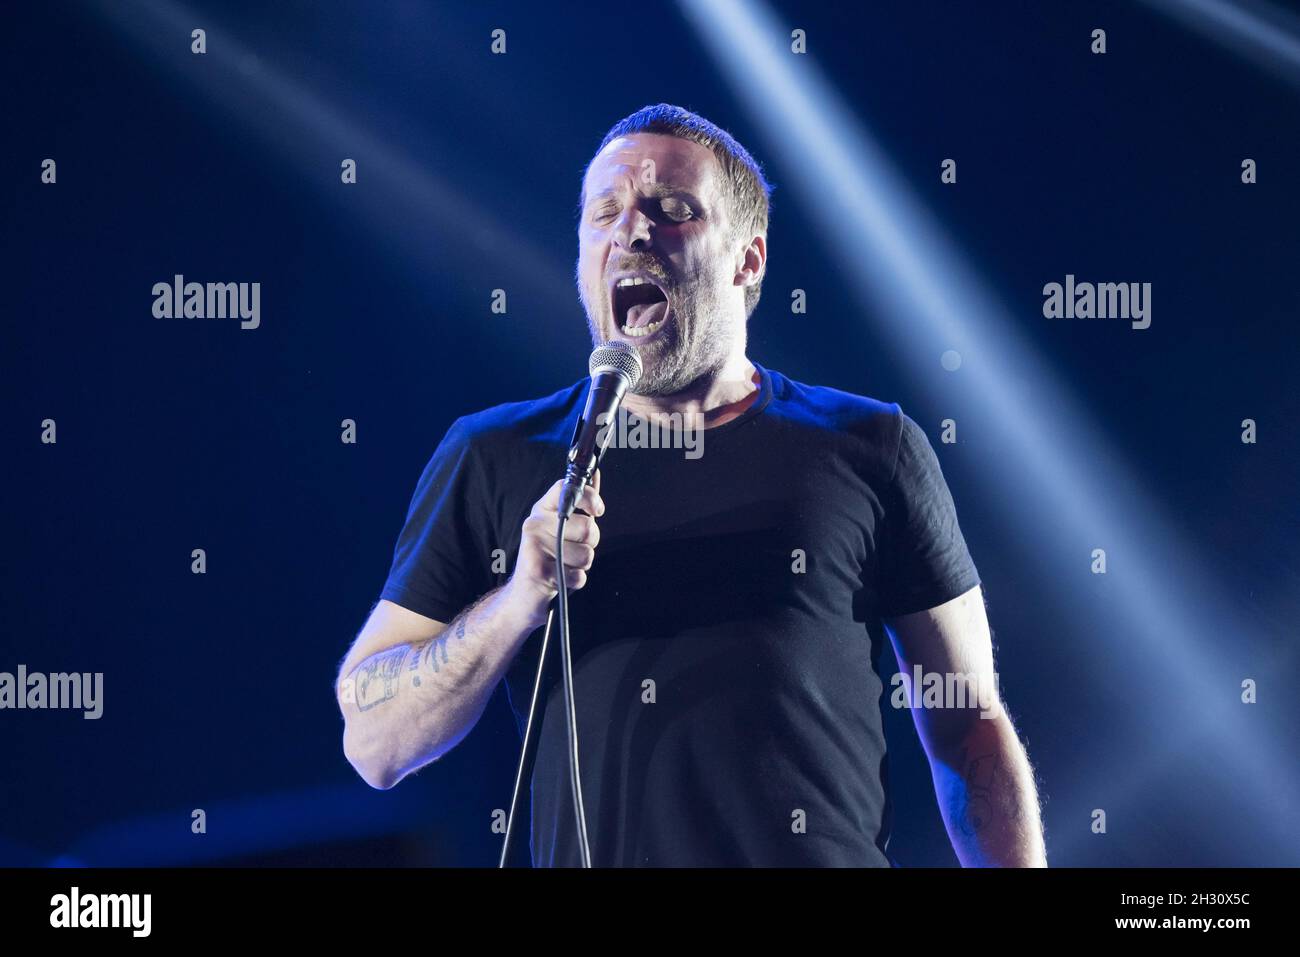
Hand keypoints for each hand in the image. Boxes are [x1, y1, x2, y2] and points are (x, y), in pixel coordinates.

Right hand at [502, 469, 603, 628]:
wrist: (524, 594)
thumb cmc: (549, 557)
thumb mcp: (562, 526)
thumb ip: (580, 503)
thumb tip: (595, 474)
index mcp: (542, 509)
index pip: (567, 488)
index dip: (589, 496)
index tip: (598, 510)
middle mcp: (535, 523)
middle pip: (587, 528)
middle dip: (590, 544)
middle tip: (574, 550)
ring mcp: (534, 546)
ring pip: (586, 555)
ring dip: (583, 565)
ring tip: (565, 565)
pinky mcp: (539, 570)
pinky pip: (579, 576)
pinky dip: (576, 581)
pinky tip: (561, 579)